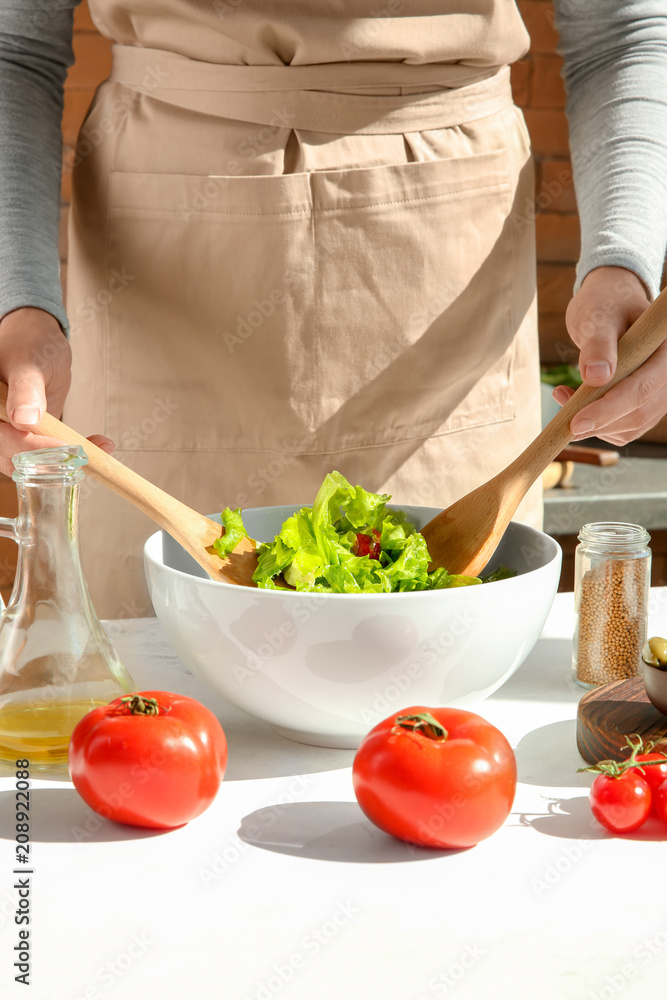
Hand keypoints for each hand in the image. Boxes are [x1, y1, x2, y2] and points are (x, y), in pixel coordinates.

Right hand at [0, 307, 113, 476]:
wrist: (37, 340)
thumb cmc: (29, 343)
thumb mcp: (29, 362)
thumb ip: (26, 389)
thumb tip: (24, 420)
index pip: (3, 437)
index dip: (32, 447)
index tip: (65, 449)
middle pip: (13, 456)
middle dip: (53, 461)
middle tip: (87, 455)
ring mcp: (8, 432)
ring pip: (31, 461)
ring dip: (66, 461)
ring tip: (98, 449)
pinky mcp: (27, 437)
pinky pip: (46, 453)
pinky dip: (71, 452)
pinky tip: (98, 444)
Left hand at [554, 266, 664, 445]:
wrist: (609, 305)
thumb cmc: (604, 305)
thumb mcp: (598, 317)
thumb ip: (598, 344)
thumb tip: (596, 377)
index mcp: (665, 351)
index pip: (641, 389)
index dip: (609, 409)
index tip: (576, 423)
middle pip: (639, 414)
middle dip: (599, 423)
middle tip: (563, 422)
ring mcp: (658, 392)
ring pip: (630, 426)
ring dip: (595, 426)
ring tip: (562, 397)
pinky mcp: (643, 403)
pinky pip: (623, 427)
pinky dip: (597, 425)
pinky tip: (572, 403)